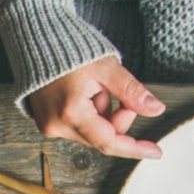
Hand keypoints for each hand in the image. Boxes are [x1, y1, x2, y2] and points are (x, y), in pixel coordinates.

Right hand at [25, 58, 164, 158]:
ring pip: (90, 133)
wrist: (37, 42)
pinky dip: (88, 113)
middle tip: (118, 93)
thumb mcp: (107, 68)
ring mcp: (49, 126)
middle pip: (101, 138)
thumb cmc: (70, 51)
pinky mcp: (46, 123)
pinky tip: (83, 93)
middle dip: (116, 118)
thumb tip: (156, 109)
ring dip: (101, 113)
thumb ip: (132, 92)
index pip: (109, 141)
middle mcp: (57, 126)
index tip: (156, 151)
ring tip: (92, 86)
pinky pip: (78, 127)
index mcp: (71, 113)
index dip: (134, 147)